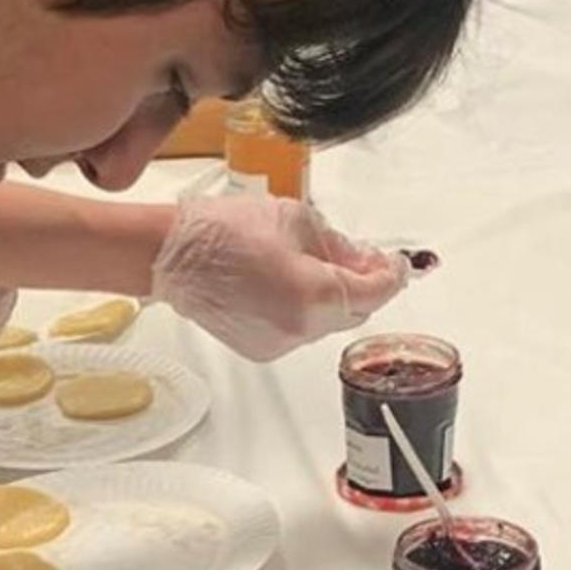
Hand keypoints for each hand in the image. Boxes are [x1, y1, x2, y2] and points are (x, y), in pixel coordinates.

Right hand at [151, 193, 413, 361]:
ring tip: (313, 265)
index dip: (392, 274)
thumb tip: (366, 259)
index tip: (398, 262)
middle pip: (355, 312)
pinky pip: (301, 330)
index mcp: (315, 292)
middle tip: (360, 257)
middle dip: (364, 286)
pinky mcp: (263, 349)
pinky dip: (306, 310)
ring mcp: (281, 342)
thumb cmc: (224, 229)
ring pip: (328, 323)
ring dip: (333, 298)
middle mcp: (302, 327)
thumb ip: (341, 245)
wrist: (171, 255)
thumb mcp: (296, 220)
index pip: (375, 291)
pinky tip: (287, 284)